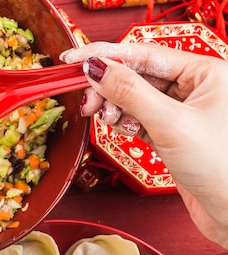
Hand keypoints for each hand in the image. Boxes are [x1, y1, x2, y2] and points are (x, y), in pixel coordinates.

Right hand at [60, 42, 227, 248]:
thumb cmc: (220, 166)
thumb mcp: (170, 124)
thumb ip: (130, 92)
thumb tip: (97, 69)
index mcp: (206, 73)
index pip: (146, 53)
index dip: (108, 55)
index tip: (76, 58)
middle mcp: (196, 88)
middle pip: (138, 75)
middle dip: (109, 86)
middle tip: (87, 99)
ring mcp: (183, 111)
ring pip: (135, 97)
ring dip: (114, 106)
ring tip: (106, 117)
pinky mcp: (171, 132)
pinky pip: (138, 117)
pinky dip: (124, 121)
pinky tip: (121, 127)